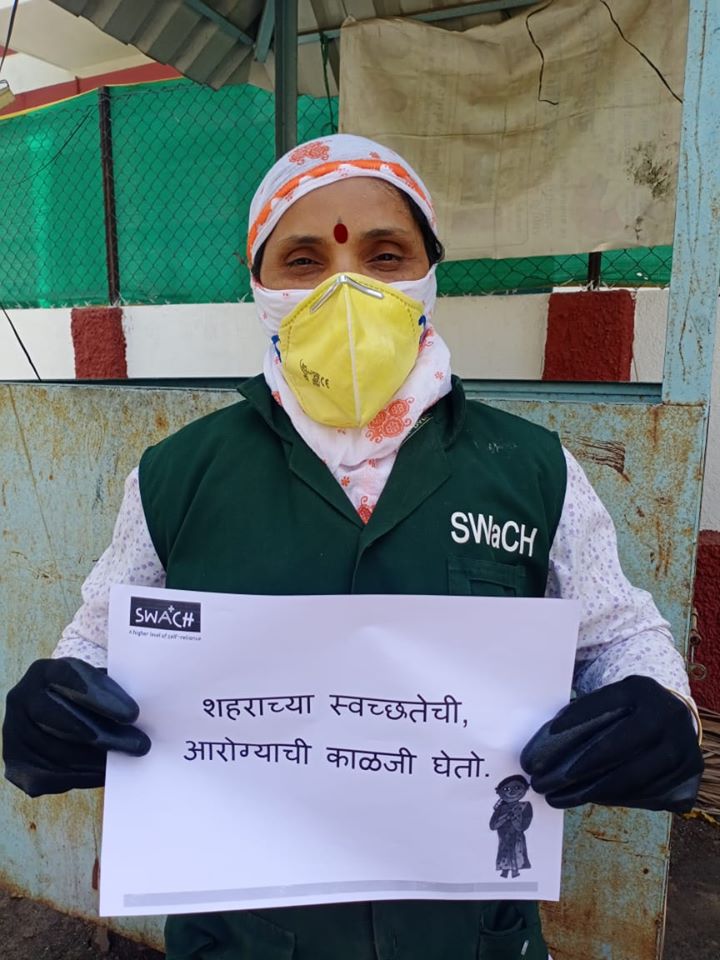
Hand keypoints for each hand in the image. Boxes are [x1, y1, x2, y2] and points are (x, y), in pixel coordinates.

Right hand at [3, 657, 150, 796]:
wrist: (51, 710)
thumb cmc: (84, 696)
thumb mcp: (94, 683)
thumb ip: (113, 690)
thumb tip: (148, 711)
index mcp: (45, 671)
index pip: (70, 679)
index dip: (102, 698)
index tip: (133, 715)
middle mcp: (22, 698)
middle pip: (62, 719)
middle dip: (105, 735)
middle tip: (140, 745)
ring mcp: (14, 731)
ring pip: (58, 751)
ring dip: (97, 760)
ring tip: (128, 761)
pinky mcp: (16, 762)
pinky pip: (50, 776)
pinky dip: (81, 777)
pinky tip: (105, 773)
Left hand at [520, 675, 702, 811]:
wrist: (675, 714)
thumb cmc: (631, 708)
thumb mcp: (615, 697)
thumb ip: (590, 712)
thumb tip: (548, 737)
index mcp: (641, 690)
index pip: (604, 702)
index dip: (577, 717)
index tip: (550, 733)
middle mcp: (666, 714)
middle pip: (622, 744)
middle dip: (586, 765)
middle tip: (556, 779)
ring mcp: (683, 743)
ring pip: (637, 775)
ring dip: (598, 791)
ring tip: (565, 796)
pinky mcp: (691, 770)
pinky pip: (652, 792)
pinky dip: (621, 798)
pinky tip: (595, 799)